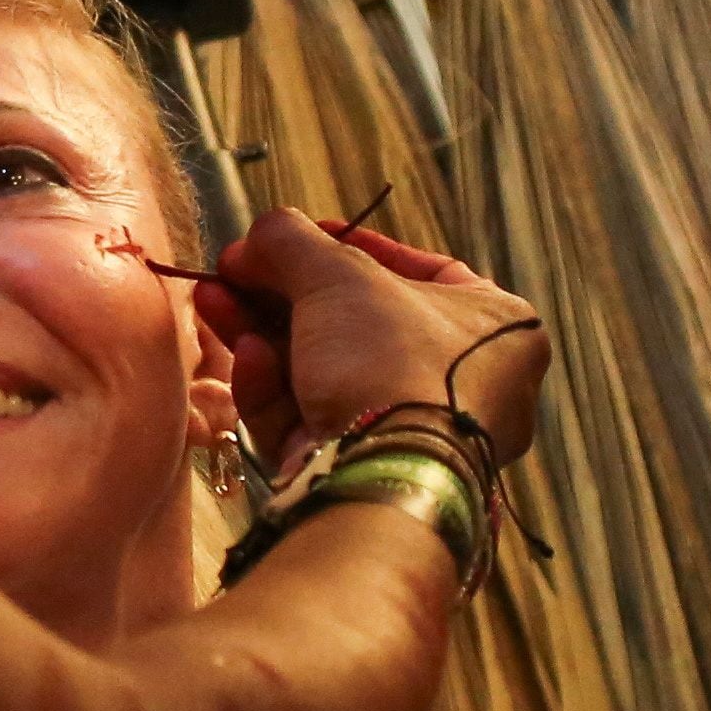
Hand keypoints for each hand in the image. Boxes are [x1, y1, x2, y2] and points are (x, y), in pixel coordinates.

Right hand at [191, 207, 547, 477]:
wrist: (380, 476)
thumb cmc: (390, 360)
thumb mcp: (339, 275)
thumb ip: (293, 241)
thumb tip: (261, 233)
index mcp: (498, 329)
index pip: (423, 273)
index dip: (352, 247)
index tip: (297, 236)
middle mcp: (469, 386)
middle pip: (359, 324)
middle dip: (285, 293)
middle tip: (236, 268)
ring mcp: (416, 438)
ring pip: (329, 373)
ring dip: (265, 331)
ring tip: (212, 299)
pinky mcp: (366, 477)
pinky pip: (318, 421)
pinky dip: (276, 386)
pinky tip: (243, 354)